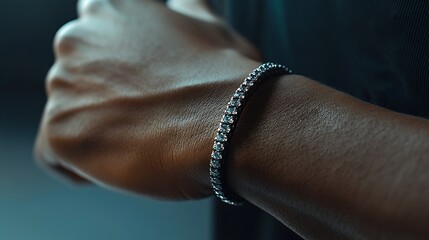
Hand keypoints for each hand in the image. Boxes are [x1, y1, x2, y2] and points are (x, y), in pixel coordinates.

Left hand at [35, 0, 260, 198]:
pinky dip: (78, 163)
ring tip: (140, 141)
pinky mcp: (60, 131)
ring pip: (68, 114)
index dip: (111, 63)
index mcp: (110, 10)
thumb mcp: (208, 27)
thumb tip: (180, 4)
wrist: (229, 123)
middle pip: (75, 78)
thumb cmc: (224, 78)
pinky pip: (53, 152)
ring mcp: (63, 85)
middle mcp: (76, 40)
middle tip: (145, 117)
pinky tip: (116, 162)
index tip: (132, 84)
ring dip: (95, 129)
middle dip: (103, 97)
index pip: (92, 34)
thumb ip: (184, 9)